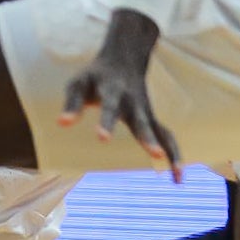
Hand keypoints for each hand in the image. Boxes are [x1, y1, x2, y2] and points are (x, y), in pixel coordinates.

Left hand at [60, 8, 179, 177]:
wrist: (124, 59)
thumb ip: (72, 104)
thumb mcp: (79, 83)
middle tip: (156, 155)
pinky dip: (175, 155)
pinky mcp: (152, 120)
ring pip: (162, 132)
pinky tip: (178, 179)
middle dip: (148, 138)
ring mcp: (146, 112)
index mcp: (113, 91)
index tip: (102, 138)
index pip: (110, 107)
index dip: (106, 122)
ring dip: (171, 152)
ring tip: (177, 177)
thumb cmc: (96, 76)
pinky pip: (167, 138)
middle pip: (142, 122)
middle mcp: (134, 103)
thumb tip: (62, 124)